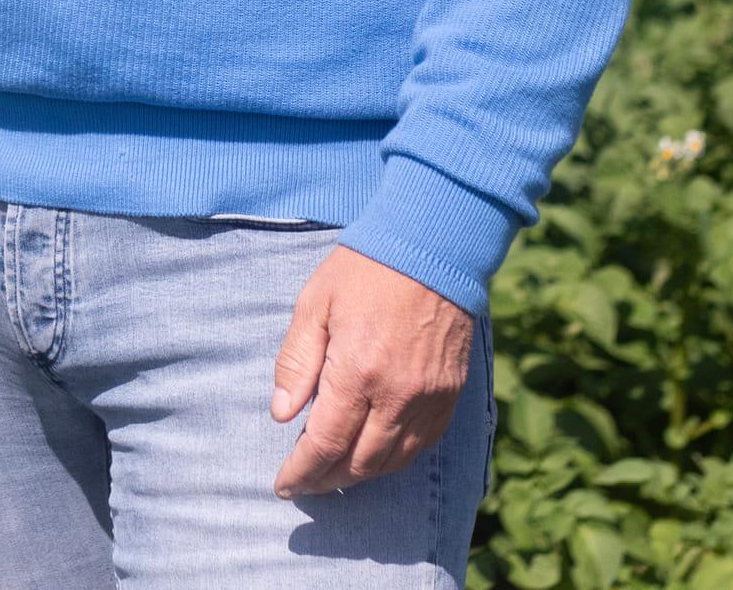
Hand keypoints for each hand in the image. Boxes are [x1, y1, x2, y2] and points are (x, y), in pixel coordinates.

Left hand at [269, 245, 473, 497]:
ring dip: (361, 475)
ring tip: (335, 476)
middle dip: (328, 480)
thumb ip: (296, 362)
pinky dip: (396, 459)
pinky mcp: (450, 394)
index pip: (324, 443)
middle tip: (305, 484)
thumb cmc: (364, 270)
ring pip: (393, 460)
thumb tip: (281, 415)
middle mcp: (396, 394)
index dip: (302, 472)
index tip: (284, 485)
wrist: (432, 247)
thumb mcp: (314, 304)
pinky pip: (423, 444)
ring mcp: (428, 397)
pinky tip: (376, 456)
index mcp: (356, 371)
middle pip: (360, 462)